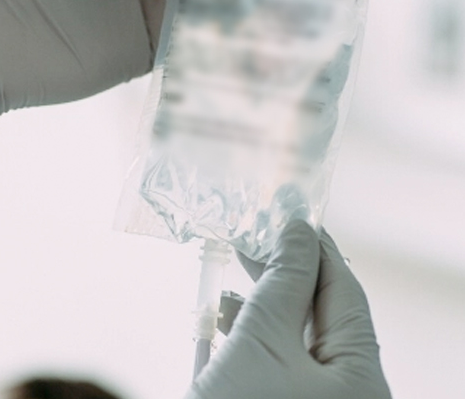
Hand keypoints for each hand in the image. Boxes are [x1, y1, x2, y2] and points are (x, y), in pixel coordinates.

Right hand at [186, 221, 390, 398]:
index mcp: (362, 380)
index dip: (315, 245)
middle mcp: (349, 395)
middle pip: (323, 313)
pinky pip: (279, 362)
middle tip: (256, 233)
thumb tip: (297, 227)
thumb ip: (284, 277)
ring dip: (265, 299)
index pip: (344, 291)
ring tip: (236, 267)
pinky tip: (226, 314)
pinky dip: (254, 334)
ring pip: (297, 336)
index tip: (290, 208)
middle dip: (286, 272)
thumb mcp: (261, 338)